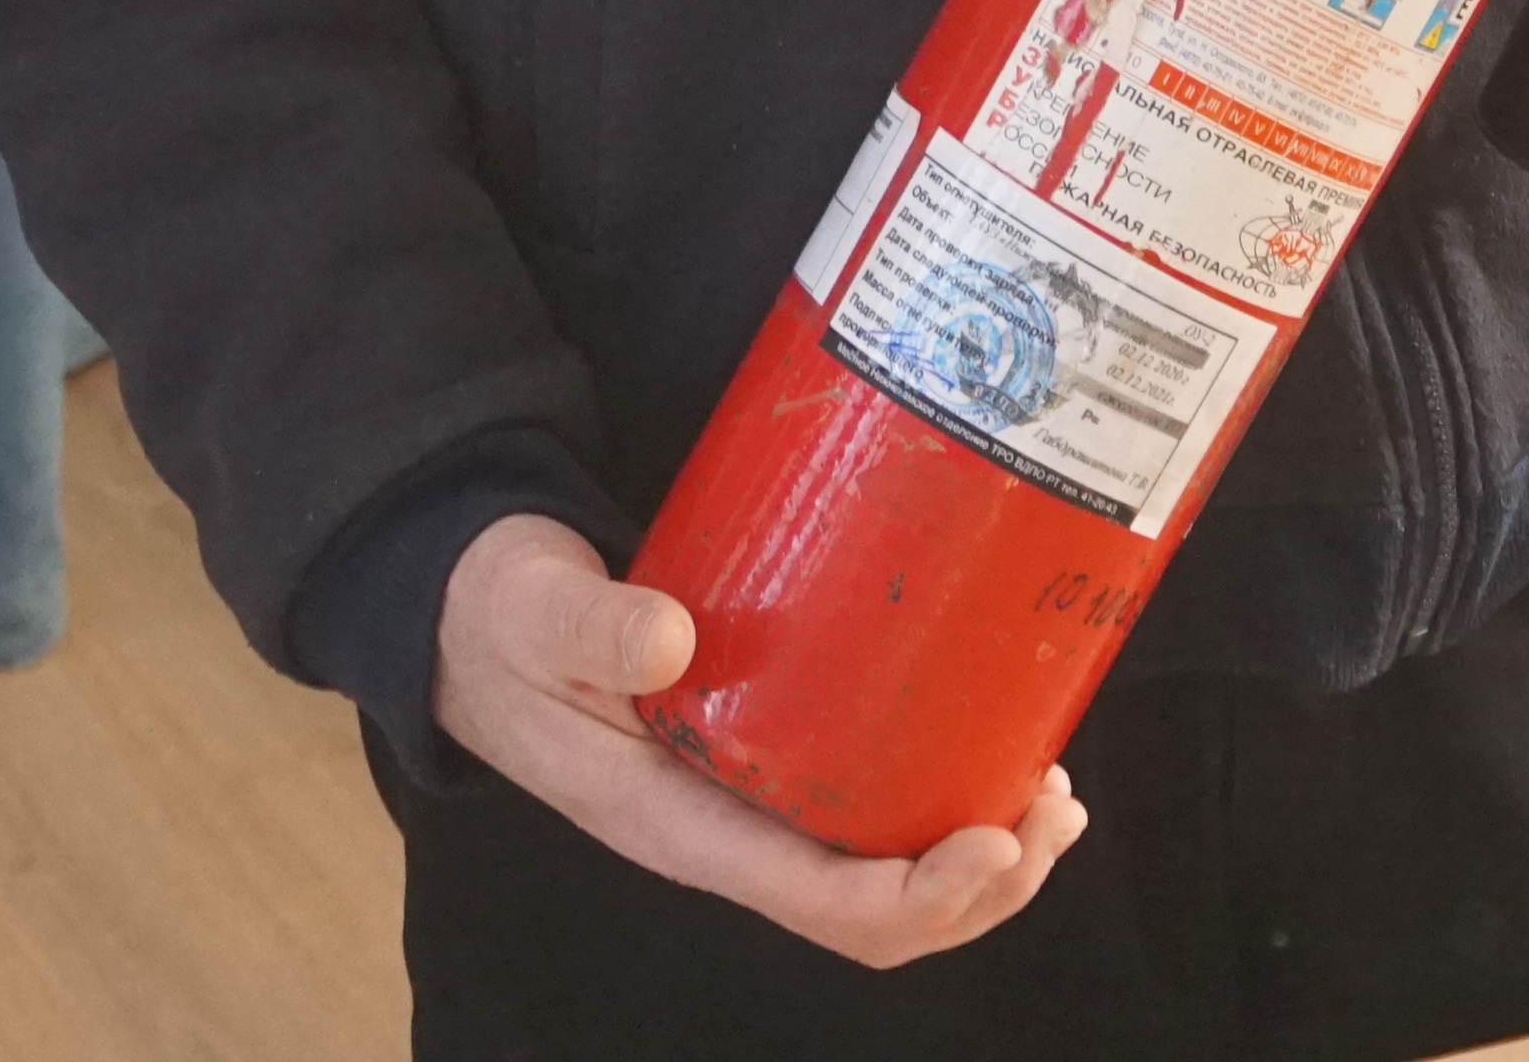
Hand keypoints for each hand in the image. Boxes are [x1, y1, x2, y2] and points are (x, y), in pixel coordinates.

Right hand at [429, 514, 1085, 966]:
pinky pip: (873, 812)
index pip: (814, 900)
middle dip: (979, 888)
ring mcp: (753, 805)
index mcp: (675, 824)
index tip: (991, 840)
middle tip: (1053, 811)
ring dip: (983, 858)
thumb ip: (589, 624)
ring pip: (885, 878)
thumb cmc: (503, 615)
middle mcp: (727, 833)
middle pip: (873, 916)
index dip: (912, 895)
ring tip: (1054, 798)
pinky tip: (997, 745)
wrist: (474, 612)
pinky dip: (947, 799)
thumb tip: (672, 634)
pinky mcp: (773, 758)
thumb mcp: (530, 611)